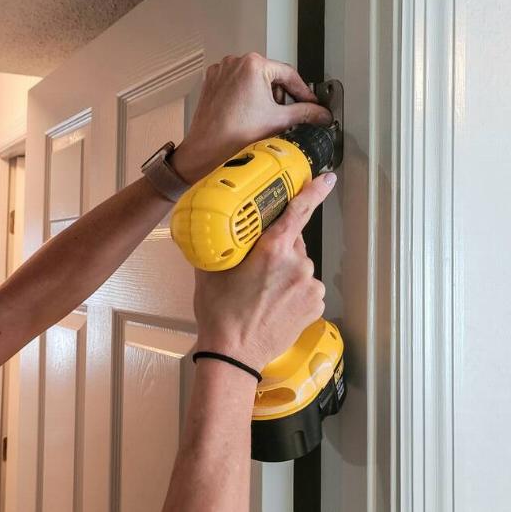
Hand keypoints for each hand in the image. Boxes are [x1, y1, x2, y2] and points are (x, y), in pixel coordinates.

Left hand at [172, 52, 332, 183]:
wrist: (206, 149)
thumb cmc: (232, 135)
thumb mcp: (278, 120)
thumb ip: (305, 113)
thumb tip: (320, 113)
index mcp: (253, 64)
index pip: (289, 74)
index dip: (303, 91)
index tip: (310, 102)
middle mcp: (235, 62)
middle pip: (270, 76)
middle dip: (280, 95)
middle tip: (284, 113)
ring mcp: (221, 71)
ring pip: (253, 80)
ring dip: (263, 96)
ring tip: (261, 116)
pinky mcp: (212, 81)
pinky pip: (237, 84)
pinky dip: (245, 96)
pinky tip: (247, 114)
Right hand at [192, 173, 336, 370]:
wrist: (234, 354)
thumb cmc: (220, 313)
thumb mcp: (210, 271)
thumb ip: (218, 244)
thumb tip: (207, 229)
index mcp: (272, 249)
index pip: (298, 211)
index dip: (314, 191)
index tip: (326, 178)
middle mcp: (297, 264)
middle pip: (292, 242)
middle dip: (277, 248)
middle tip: (255, 268)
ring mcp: (310, 286)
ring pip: (299, 266)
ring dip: (286, 272)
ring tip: (262, 293)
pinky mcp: (316, 305)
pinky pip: (306, 287)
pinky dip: (293, 290)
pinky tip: (274, 304)